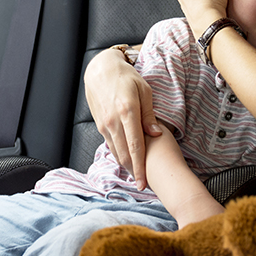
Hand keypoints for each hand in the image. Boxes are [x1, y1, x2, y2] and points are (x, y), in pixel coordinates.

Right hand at [84, 48, 162, 188]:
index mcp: (127, 112)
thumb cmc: (126, 77)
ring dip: (126, 166)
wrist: (100, 70)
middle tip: (144, 184)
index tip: (145, 183)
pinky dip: (119, 155)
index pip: (136, 146)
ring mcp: (104, 124)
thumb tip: (156, 133)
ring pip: (115, 152)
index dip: (141, 167)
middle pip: (124, 155)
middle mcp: (113, 121)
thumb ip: (149, 114)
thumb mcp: (144, 90)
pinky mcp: (100, 125)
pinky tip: (127, 161)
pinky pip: (110, 145)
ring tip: (138, 176)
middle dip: (134, 172)